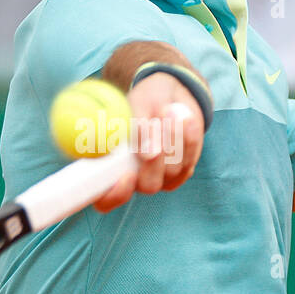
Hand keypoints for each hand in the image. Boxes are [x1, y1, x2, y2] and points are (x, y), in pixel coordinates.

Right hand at [93, 73, 204, 211]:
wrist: (171, 94)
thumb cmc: (145, 99)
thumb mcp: (140, 103)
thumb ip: (140, 128)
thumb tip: (147, 154)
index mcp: (111, 166)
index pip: (104, 199)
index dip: (114, 195)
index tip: (126, 175)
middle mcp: (134, 178)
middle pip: (147, 186)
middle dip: (157, 160)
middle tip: (157, 126)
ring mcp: (160, 177)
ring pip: (172, 173)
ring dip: (175, 140)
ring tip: (171, 109)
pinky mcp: (181, 171)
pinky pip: (189, 163)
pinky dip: (189, 141)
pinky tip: (185, 119)